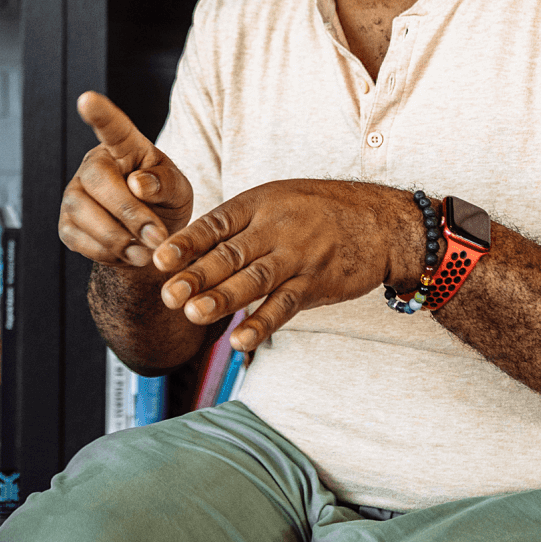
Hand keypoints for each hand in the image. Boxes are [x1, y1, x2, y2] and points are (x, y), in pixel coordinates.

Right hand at [59, 92, 193, 269]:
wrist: (150, 242)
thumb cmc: (164, 204)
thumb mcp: (179, 191)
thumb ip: (165, 184)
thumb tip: (138, 183)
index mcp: (124, 149)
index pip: (112, 129)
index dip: (100, 114)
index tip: (87, 99)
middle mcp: (94, 166)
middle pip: (98, 180)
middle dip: (129, 213)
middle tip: (158, 238)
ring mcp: (75, 195)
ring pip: (85, 213)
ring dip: (120, 239)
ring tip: (148, 253)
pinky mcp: (68, 225)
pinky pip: (80, 241)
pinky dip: (108, 253)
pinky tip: (129, 254)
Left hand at [152, 180, 418, 350]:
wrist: (383, 222)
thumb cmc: (319, 210)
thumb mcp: (277, 201)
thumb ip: (238, 225)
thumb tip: (189, 250)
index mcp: (259, 205)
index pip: (215, 224)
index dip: (186, 243)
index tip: (158, 259)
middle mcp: (275, 229)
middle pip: (230, 254)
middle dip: (196, 275)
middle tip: (167, 294)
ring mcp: (297, 257)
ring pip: (255, 280)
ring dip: (222, 299)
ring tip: (193, 314)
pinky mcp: (315, 284)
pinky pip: (286, 306)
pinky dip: (262, 324)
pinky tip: (239, 341)